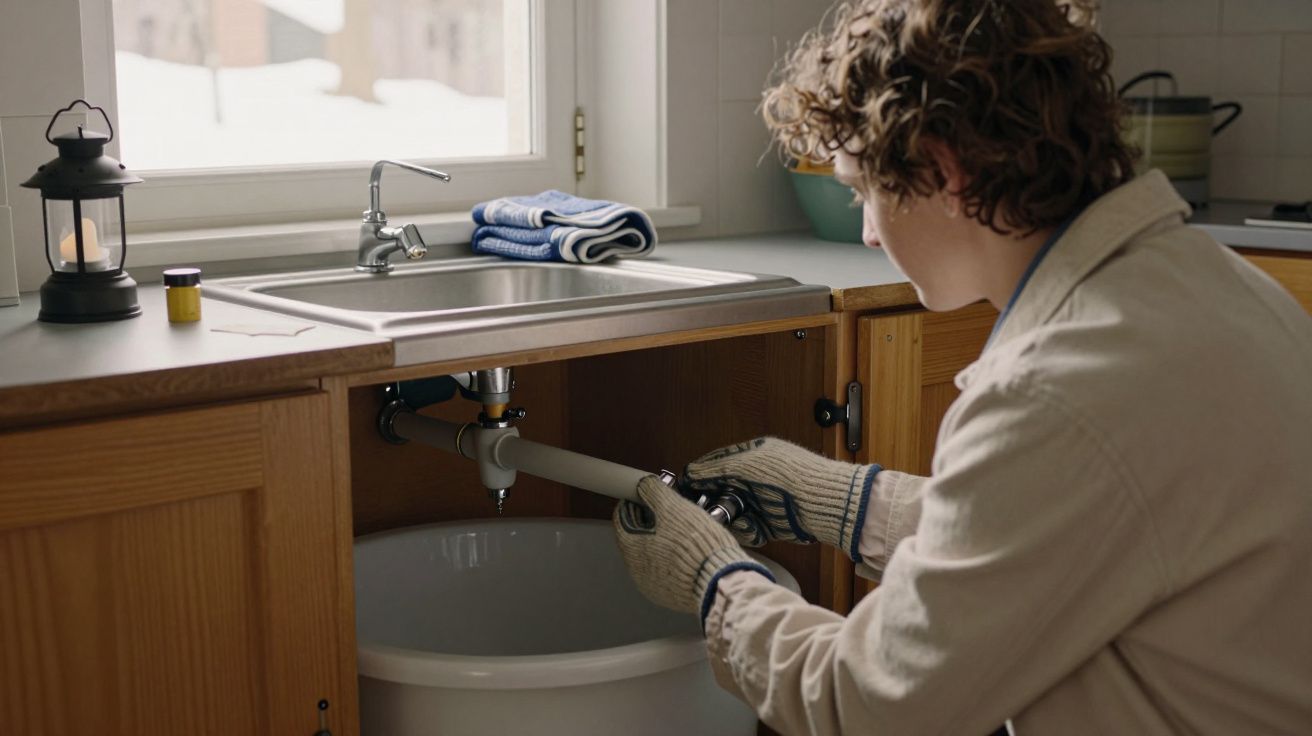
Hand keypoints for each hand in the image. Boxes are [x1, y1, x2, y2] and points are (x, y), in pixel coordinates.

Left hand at [614, 475, 773, 623]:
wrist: (719, 581)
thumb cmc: (695, 544)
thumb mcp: (673, 508)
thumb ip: (654, 492)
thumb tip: (644, 485)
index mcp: (632, 549)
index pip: (621, 520)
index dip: (632, 502)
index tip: (644, 495)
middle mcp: (636, 571)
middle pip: (635, 538)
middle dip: (648, 520)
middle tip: (665, 508)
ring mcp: (652, 586)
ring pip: (651, 555)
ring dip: (661, 539)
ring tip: (681, 527)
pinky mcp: (670, 596)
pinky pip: (665, 570)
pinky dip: (671, 557)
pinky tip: (687, 548)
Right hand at [681, 437, 880, 560]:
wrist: (824, 503)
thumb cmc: (792, 475)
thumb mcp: (747, 465)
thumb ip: (716, 468)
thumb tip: (692, 471)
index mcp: (753, 455)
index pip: (717, 463)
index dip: (700, 476)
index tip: (686, 487)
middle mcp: (757, 477)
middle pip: (722, 491)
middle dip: (716, 501)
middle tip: (709, 509)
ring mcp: (764, 500)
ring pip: (733, 513)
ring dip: (734, 519)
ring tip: (743, 520)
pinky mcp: (772, 523)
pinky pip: (749, 529)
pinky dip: (750, 531)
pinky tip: (756, 529)